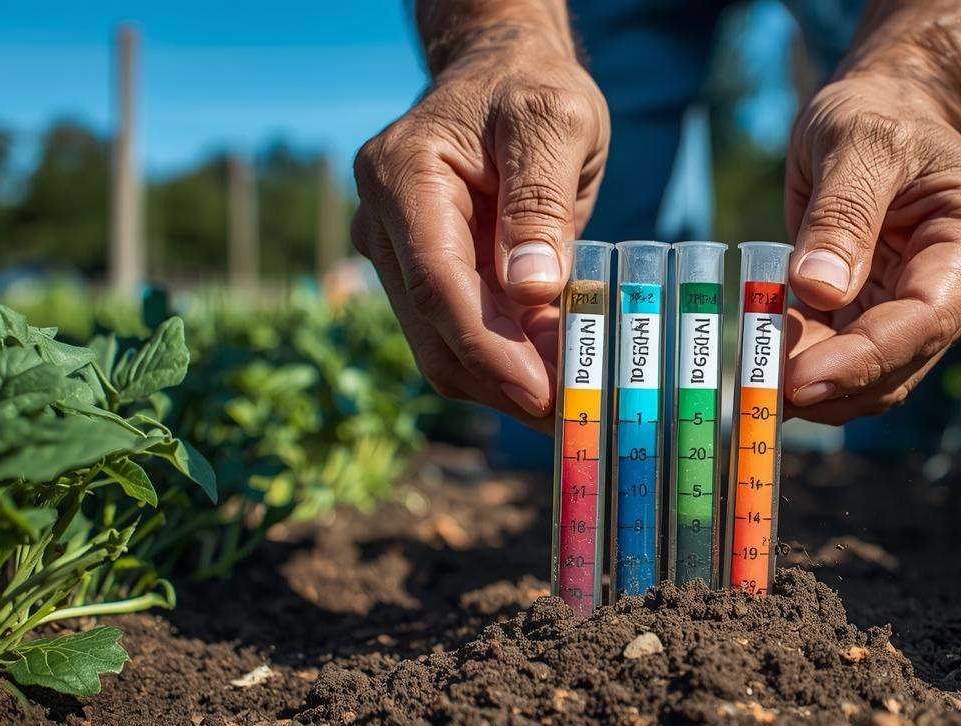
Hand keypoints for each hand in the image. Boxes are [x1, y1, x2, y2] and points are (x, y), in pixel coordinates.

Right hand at [351, 33, 608, 430]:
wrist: (503, 76)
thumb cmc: (529, 89)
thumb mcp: (554, 125)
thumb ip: (541, 204)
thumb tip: (531, 290)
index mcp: (402, 176)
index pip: (438, 283)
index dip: (489, 347)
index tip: (541, 391)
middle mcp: (384, 223)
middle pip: (435, 331)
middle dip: (504, 381)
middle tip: (575, 414)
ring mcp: (399, 256)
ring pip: (444, 349)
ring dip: (508, 383)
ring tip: (577, 402)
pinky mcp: (427, 278)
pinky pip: (463, 336)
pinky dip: (510, 364)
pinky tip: (560, 377)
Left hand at [782, 76, 960, 424]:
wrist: (884, 114)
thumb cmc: (879, 115)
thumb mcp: (854, 143)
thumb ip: (840, 214)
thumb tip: (820, 289)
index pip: (927, 318)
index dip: (863, 358)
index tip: (798, 380)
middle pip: (901, 362)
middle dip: (831, 383)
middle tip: (758, 389)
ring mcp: (935, 314)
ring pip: (875, 377)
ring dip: (815, 383)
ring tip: (754, 370)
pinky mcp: (893, 323)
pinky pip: (849, 361)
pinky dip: (808, 362)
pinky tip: (767, 348)